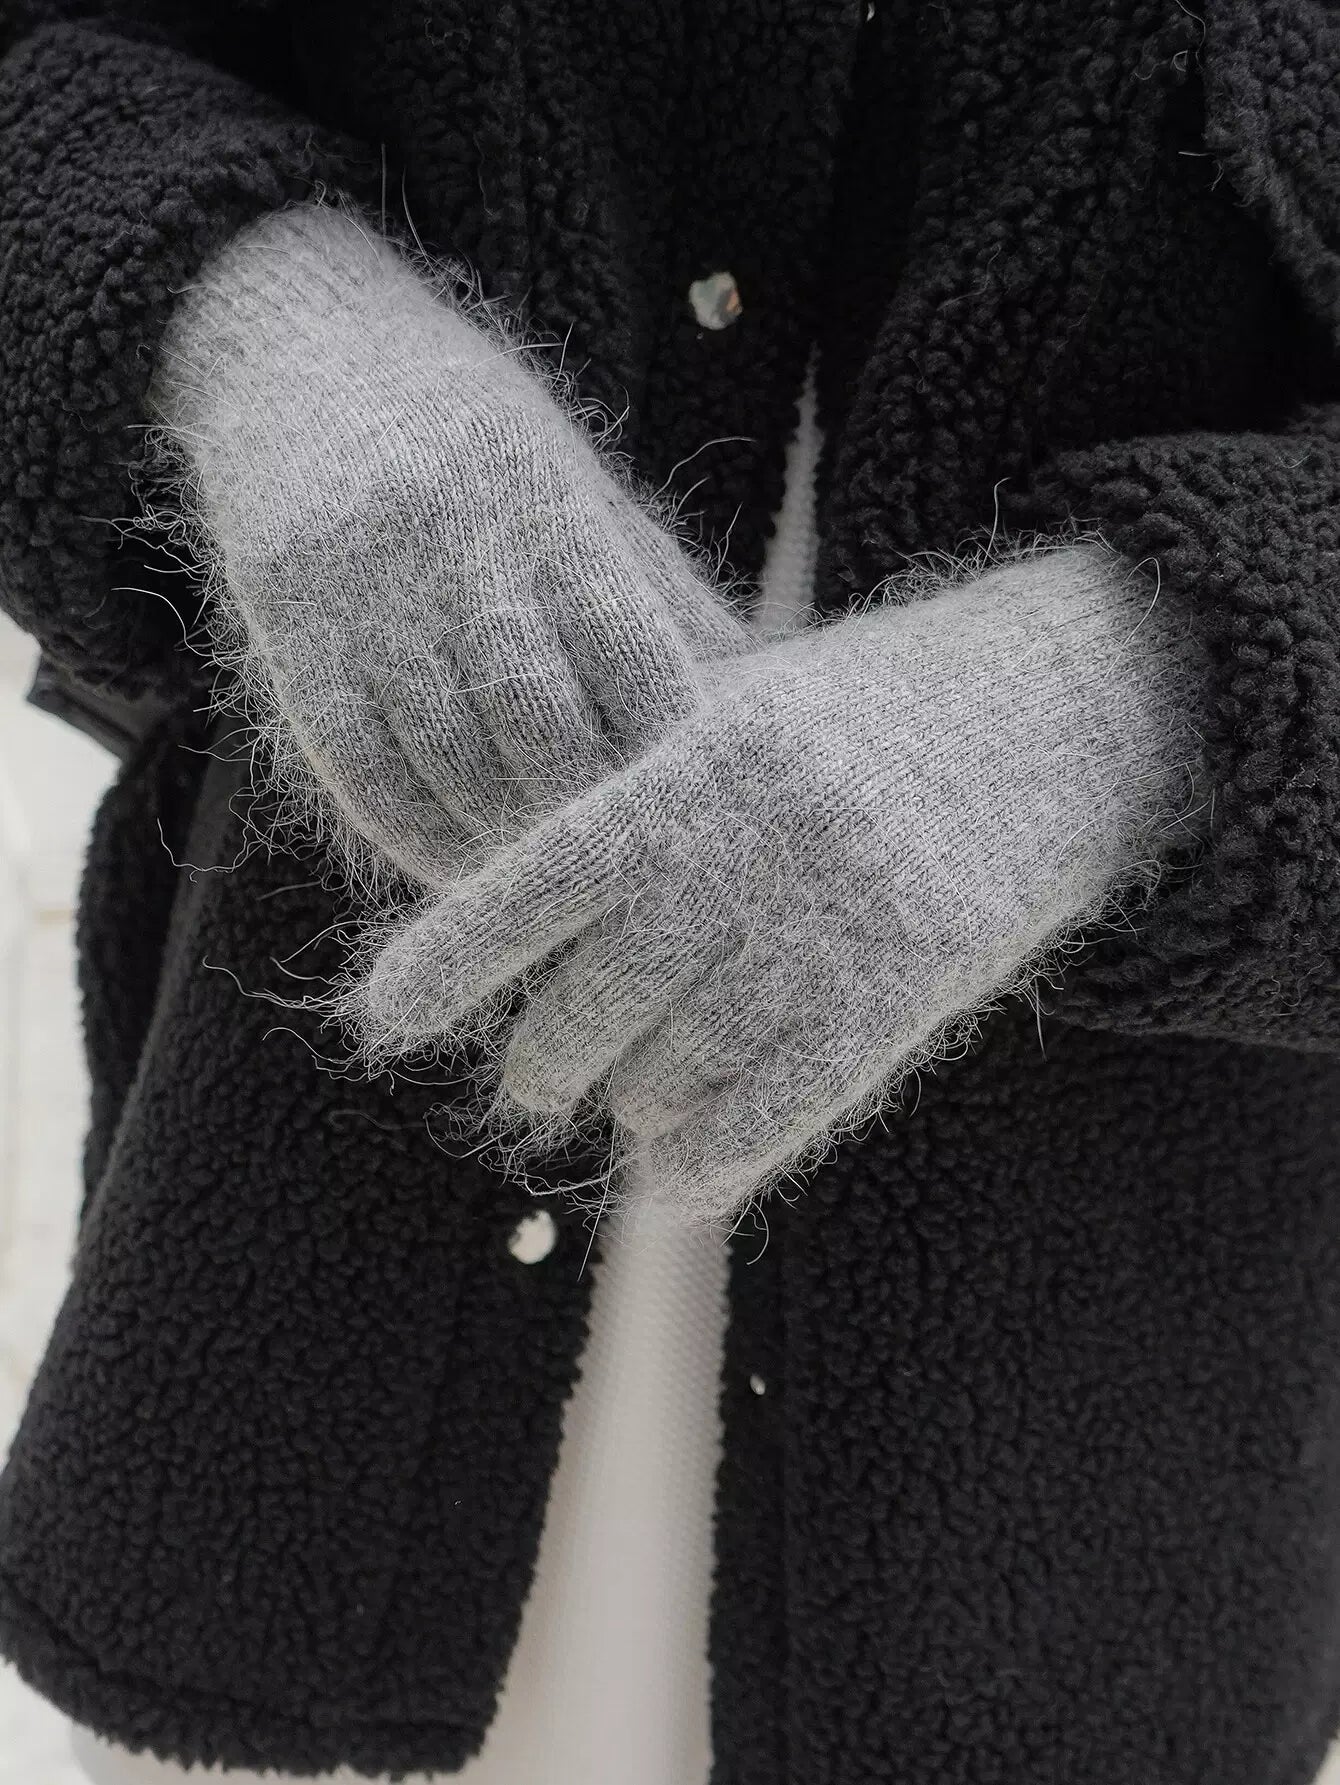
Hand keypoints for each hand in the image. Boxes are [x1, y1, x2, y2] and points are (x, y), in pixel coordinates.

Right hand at [149, 202, 749, 884]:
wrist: (299, 351)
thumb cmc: (473, 440)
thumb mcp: (576, 483)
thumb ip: (656, 589)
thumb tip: (760, 686)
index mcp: (546, 505)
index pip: (631, 655)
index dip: (668, 751)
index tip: (698, 813)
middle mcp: (455, 545)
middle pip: (541, 721)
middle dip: (589, 809)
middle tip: (629, 874)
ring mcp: (364, 591)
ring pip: (449, 756)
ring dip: (507, 840)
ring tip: (554, 887)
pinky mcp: (290, 630)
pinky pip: (359, 766)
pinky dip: (418, 834)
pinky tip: (462, 868)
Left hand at [353, 548, 1205, 1220]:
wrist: (1057, 716)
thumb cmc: (869, 709)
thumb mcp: (745, 706)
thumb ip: (643, 790)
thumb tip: (510, 900)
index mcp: (702, 766)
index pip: (539, 879)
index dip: (450, 957)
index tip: (383, 1016)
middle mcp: (754, 856)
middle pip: (591, 1003)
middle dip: (543, 1059)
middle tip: (533, 1077)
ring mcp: (831, 934)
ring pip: (673, 1073)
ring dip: (634, 1103)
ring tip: (632, 1095)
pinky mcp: (899, 1000)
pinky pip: (770, 1114)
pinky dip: (705, 1160)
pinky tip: (674, 1176)